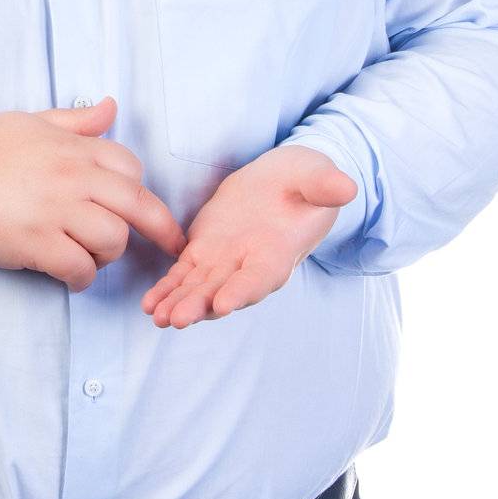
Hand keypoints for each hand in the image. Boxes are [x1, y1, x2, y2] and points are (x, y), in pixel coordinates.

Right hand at [0, 96, 186, 291]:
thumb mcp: (31, 122)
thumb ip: (75, 121)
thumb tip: (111, 108)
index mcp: (73, 148)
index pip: (131, 167)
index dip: (138, 189)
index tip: (137, 207)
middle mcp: (72, 177)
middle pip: (139, 205)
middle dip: (162, 230)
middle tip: (171, 248)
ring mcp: (55, 210)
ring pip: (114, 240)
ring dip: (109, 255)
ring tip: (90, 256)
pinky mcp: (35, 243)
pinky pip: (80, 268)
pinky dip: (82, 278)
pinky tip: (70, 276)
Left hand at [141, 144, 356, 329]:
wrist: (285, 180)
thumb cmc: (306, 182)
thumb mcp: (319, 178)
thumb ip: (326, 186)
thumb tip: (347, 187)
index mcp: (279, 251)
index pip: (261, 276)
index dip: (244, 290)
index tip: (224, 303)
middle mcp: (250, 265)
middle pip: (224, 290)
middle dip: (200, 306)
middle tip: (178, 319)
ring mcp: (226, 261)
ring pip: (199, 287)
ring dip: (179, 303)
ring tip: (157, 317)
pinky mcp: (205, 251)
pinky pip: (183, 274)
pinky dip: (168, 289)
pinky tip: (150, 305)